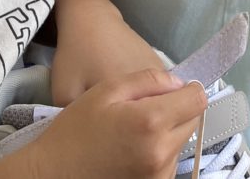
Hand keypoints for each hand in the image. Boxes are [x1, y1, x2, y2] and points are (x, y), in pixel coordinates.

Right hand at [25, 69, 206, 178]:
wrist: (52, 172)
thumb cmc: (76, 128)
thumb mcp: (108, 89)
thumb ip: (149, 80)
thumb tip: (178, 84)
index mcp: (151, 122)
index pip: (198, 99)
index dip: (187, 89)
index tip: (170, 90)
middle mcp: (161, 152)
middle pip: (192, 121)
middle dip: (177, 110)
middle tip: (146, 108)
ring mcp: (158, 176)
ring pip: (181, 143)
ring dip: (169, 133)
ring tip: (136, 130)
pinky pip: (169, 163)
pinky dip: (160, 152)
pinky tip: (134, 148)